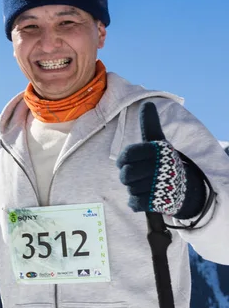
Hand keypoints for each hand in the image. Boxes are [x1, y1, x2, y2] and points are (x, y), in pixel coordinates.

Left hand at [116, 102, 204, 218]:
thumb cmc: (164, 161)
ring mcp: (159, 186)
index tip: (126, 161)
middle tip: (137, 175)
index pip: (127, 154)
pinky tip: (144, 197)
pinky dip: (135, 202)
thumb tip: (147, 103)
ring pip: (130, 189)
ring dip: (133, 189)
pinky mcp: (158, 203)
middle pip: (125, 175)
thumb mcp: (158, 141)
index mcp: (157, 151)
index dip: (122, 159)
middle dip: (127, 176)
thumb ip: (149, 124)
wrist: (185, 187)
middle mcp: (160, 167)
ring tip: (145, 184)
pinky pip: (134, 204)